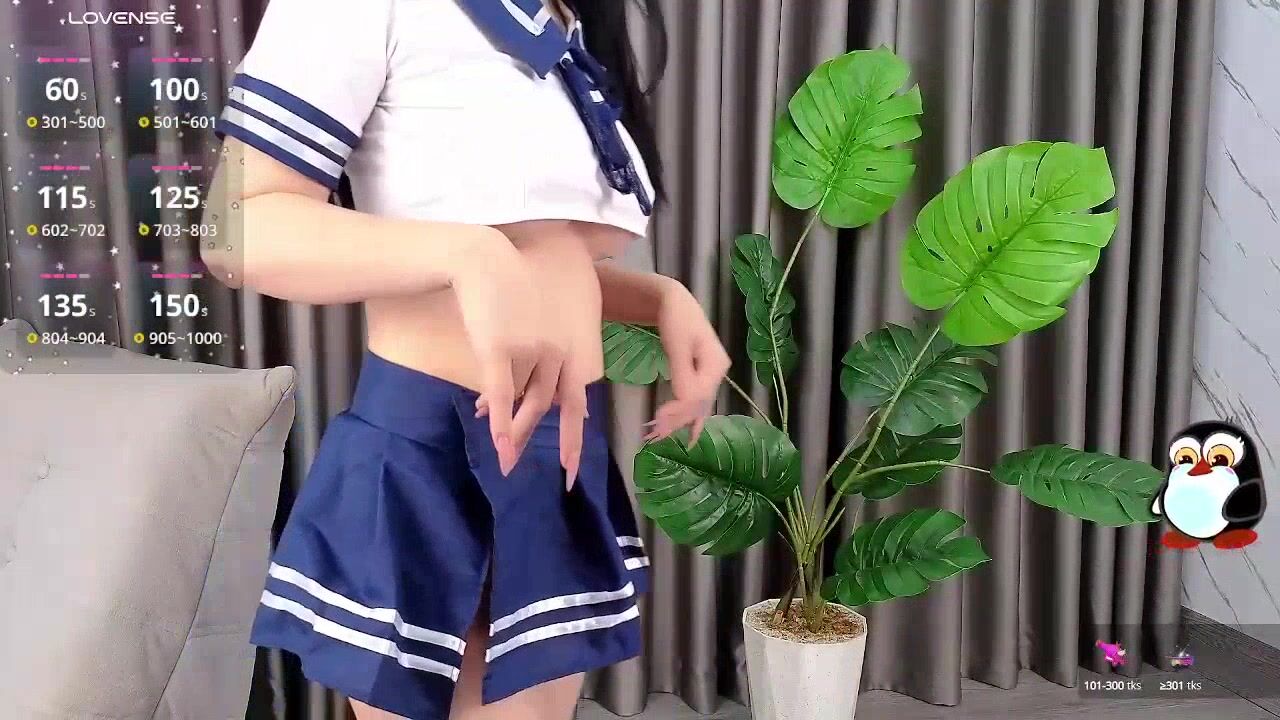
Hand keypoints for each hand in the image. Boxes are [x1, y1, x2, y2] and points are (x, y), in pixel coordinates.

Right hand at [451, 229, 582, 477]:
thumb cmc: (513, 279)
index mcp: (571, 342)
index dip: (574, 431)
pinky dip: (500, 422)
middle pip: (554, 406)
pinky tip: (498, 445)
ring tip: (509, 464)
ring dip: (515, 434)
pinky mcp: (499, 349)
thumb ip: (549, 343)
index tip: (573, 461)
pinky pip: (502, 394)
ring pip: (524, 402)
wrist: (484, 256)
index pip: (575, 395)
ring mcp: (529, 350)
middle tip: (566, 477)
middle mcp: (556, 350)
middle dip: (564, 445)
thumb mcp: (546, 309)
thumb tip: (538, 383)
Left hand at [646, 281, 729, 445]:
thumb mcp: (678, 343)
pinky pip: (696, 401)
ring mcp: (710, 376)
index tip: (657, 419)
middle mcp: (717, 373)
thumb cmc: (676, 318)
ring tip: (661, 435)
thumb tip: (686, 401)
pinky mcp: (700, 377)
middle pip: (699, 404)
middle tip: (654, 433)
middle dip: (678, 420)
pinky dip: (688, 417)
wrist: (675, 303)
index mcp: (716, 364)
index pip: (698, 396)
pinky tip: (688, 436)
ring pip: (697, 405)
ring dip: (680, 421)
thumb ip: (682, 372)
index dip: (679, 410)